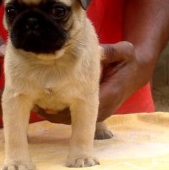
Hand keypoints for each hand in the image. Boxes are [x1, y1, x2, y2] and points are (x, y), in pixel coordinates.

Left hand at [35, 41, 151, 123]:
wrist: (135, 73)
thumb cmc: (127, 62)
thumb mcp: (123, 53)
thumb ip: (112, 52)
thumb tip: (99, 50)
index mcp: (108, 95)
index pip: (80, 106)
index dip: (60, 103)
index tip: (42, 97)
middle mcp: (102, 109)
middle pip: (72, 116)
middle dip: (52, 111)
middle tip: (33, 101)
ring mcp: (98, 113)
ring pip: (71, 119)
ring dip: (54, 113)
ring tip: (35, 103)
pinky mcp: (94, 113)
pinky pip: (73, 117)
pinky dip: (59, 112)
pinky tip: (45, 103)